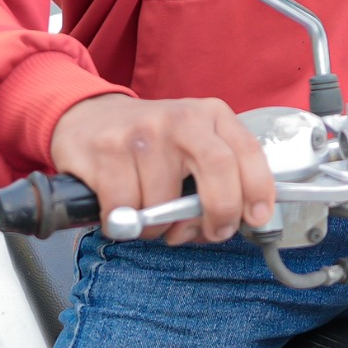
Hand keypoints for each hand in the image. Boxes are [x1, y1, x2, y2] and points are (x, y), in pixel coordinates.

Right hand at [49, 93, 274, 244]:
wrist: (88, 116)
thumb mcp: (192, 145)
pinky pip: (124, 208)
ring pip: (164, 202)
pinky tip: (121, 211)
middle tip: (211, 232)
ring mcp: (144, 132)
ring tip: (150, 215)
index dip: (259, 189)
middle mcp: (181, 119)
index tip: (257, 217)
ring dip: (158, 227)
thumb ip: (215, 181)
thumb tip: (218, 227)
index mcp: (211, 115)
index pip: (248, 151)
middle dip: (220, 213)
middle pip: (219, 169)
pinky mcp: (107, 149)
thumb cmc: (150, 142)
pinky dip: (125, 224)